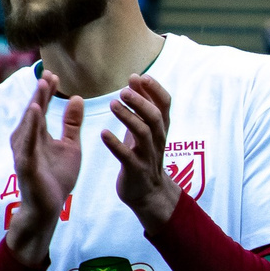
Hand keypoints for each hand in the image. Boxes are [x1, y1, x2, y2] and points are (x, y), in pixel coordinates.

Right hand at [4, 76, 82, 265]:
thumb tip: (76, 97)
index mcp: (38, 135)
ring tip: (41, 86)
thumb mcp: (70, 146)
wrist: (49, 207)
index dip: (46, 92)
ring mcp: (24, 152)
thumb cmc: (56, 177)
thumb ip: (72, 123)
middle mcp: (27, 140)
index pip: (41, 108)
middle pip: (33, 112)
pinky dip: (30, 128)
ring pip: (28, 124)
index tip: (53, 74)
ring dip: (34, 105)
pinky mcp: (26, 164)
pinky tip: (35, 113)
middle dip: (40, 93)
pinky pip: (27, 143)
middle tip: (47, 74)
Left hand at [101, 74, 180, 229]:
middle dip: (140, 101)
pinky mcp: (135, 170)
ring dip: (129, 117)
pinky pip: (127, 156)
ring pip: (143, 133)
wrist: (148, 193)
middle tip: (123, 91)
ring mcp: (147, 156)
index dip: (155, 89)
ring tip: (113, 104)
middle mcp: (157, 140)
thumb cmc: (144, 156)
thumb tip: (136, 78)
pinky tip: (104, 134)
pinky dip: (116, 144)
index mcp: (160, 128)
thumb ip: (142, 105)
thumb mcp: (146, 128)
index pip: (165, 103)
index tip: (139, 77)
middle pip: (154, 116)